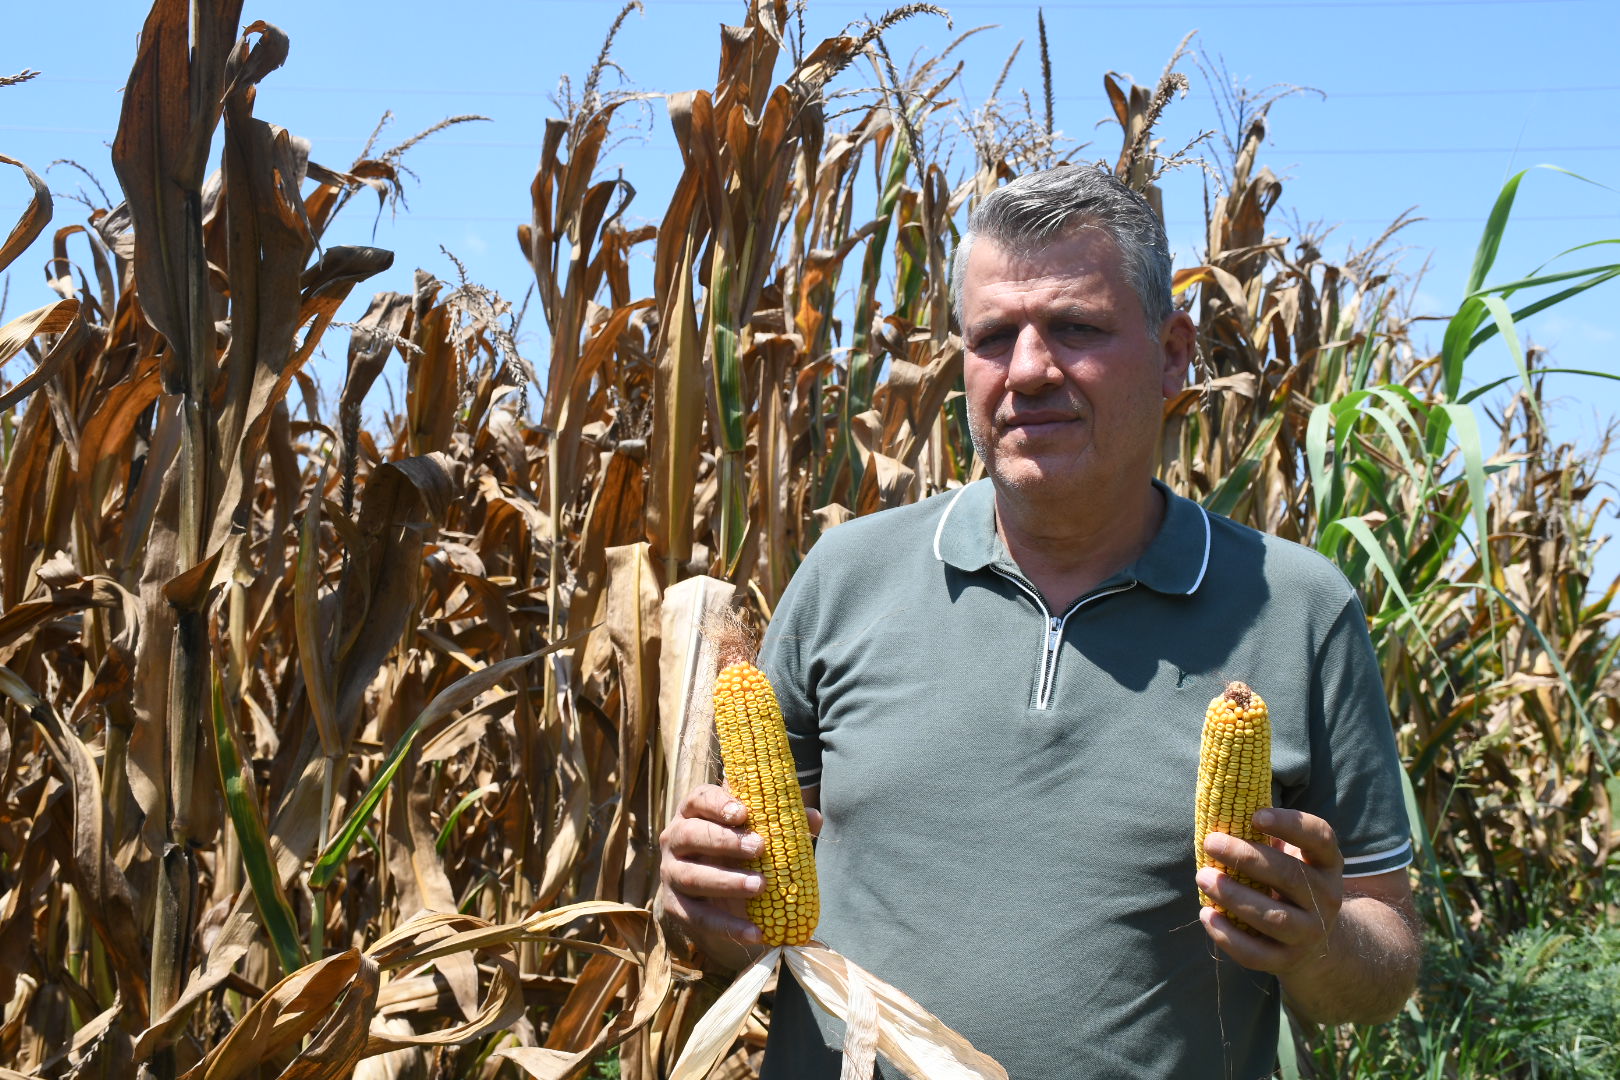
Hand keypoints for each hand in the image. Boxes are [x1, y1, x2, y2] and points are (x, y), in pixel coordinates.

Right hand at [658, 783, 822, 959]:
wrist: (722, 892)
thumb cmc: (741, 848)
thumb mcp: (761, 830)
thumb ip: (785, 820)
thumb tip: (814, 817)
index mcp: (695, 811)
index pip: (699, 799)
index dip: (718, 804)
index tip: (743, 812)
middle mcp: (676, 838)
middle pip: (690, 834)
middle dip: (725, 841)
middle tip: (759, 848)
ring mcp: (671, 872)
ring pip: (691, 876)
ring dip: (727, 882)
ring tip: (760, 886)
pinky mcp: (676, 906)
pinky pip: (699, 918)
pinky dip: (727, 927)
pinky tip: (755, 932)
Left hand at [1196, 808, 1343, 975]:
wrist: (1315, 940)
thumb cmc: (1288, 882)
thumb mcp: (1290, 855)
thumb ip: (1264, 835)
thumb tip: (1220, 802)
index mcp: (1326, 863)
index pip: (1320, 838)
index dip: (1290, 824)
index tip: (1255, 816)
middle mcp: (1326, 898)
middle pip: (1289, 876)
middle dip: (1246, 858)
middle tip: (1210, 843)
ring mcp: (1310, 932)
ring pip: (1274, 917)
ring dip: (1235, 897)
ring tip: (1203, 877)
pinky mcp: (1288, 960)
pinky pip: (1257, 953)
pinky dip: (1228, 936)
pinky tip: (1206, 915)